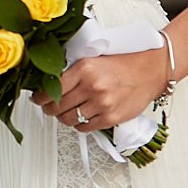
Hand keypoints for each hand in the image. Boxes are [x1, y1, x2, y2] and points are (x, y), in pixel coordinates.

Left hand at [38, 50, 168, 131]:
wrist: (150, 70)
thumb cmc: (122, 63)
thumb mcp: (92, 59)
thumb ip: (72, 71)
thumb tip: (48, 83)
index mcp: (84, 69)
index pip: (51, 88)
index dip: (40, 97)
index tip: (37, 99)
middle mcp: (92, 86)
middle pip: (57, 107)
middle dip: (49, 109)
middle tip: (48, 107)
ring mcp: (102, 104)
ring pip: (69, 119)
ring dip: (63, 118)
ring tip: (65, 113)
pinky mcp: (112, 117)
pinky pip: (85, 127)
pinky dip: (79, 125)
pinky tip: (81, 118)